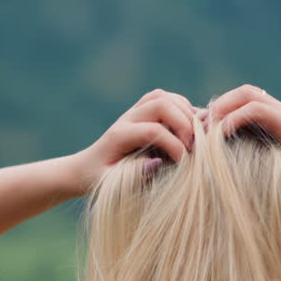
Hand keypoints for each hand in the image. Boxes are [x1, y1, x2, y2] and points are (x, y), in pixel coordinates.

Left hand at [69, 89, 195, 193]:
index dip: (174, 145)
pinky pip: (165, 98)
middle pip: (161, 104)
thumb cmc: (100, 180)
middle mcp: (126, 118)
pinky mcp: (141, 111)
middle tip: (192, 146)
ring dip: (184, 111)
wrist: (87, 168)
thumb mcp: (112, 184)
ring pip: (163, 96)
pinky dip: (182, 107)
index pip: (154, 130)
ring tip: (193, 135)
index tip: (184, 163)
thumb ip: (134, 175)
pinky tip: (188, 126)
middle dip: (183, 122)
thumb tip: (159, 163)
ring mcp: (133, 111)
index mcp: (119, 135)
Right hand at [205, 84, 280, 186]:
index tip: (216, 138)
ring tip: (208, 124)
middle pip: (247, 93)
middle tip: (204, 126)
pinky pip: (249, 102)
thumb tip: (254, 181)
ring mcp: (278, 110)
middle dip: (223, 105)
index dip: (232, 119)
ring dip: (225, 103)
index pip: (255, 109)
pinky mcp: (274, 115)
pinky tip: (220, 126)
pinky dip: (231, 108)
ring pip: (247, 94)